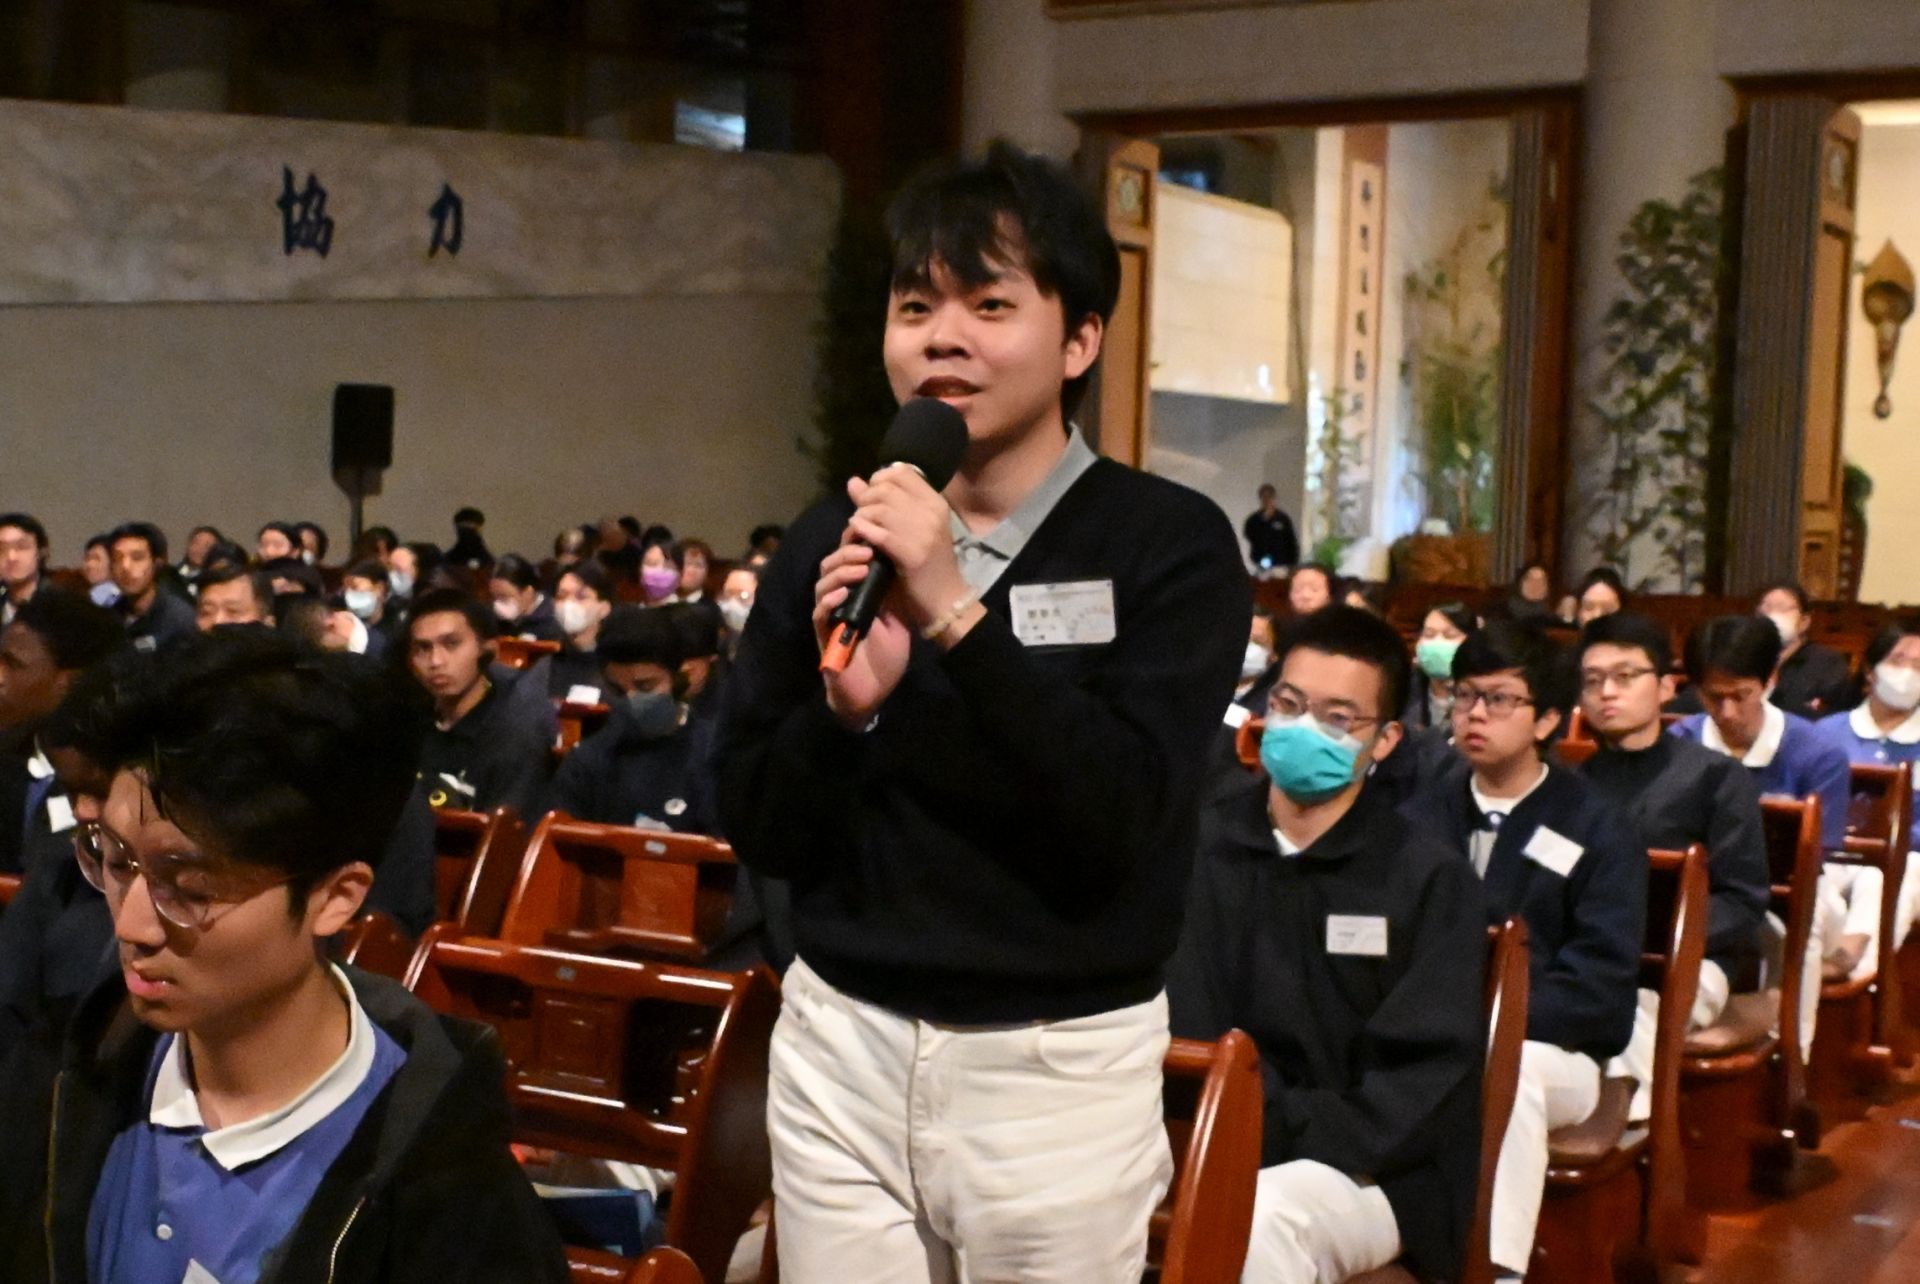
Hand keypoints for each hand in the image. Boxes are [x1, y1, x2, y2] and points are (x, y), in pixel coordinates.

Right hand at [813, 534, 912, 728]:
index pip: (848, 560)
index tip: (874, 534)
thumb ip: (893, 591)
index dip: (855, 543)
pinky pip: (819, 613)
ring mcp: (830, 617)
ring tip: (860, 567)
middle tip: (867, 548)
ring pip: (822, 585)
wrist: (876, 692)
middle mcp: (839, 601)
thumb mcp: (897, 616)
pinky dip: (829, 600)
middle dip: (847, 553)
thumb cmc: (885, 656)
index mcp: (856, 593)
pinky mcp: (824, 636)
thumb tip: (898, 558)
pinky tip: (844, 593)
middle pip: (831, 566)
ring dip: (841, 573)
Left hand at [843, 467, 971, 631]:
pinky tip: (858, 534)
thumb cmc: (928, 563)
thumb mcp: (911, 527)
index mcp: (935, 501)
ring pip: (879, 509)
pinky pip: (879, 533)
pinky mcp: (913, 553)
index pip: (900, 472)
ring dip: (862, 516)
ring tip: (859, 527)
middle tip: (862, 514)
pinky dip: (863, 530)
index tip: (872, 496)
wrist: (946, 598)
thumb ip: (883, 503)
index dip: (878, 479)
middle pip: (885, 488)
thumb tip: (853, 481)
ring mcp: (924, 532)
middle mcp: (932, 511)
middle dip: (866, 499)